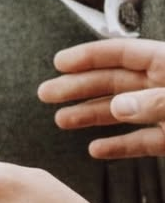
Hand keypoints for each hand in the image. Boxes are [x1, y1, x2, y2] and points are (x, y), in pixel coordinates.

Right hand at [39, 38, 164, 157]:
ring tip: (63, 119)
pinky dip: (119, 145)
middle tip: (49, 93)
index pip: (122, 54)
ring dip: (91, 115)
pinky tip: (98, 148)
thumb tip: (119, 107)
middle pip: (115, 81)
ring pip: (123, 111)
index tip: (60, 63)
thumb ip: (155, 102)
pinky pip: (142, 141)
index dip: (89, 57)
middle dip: (78, 87)